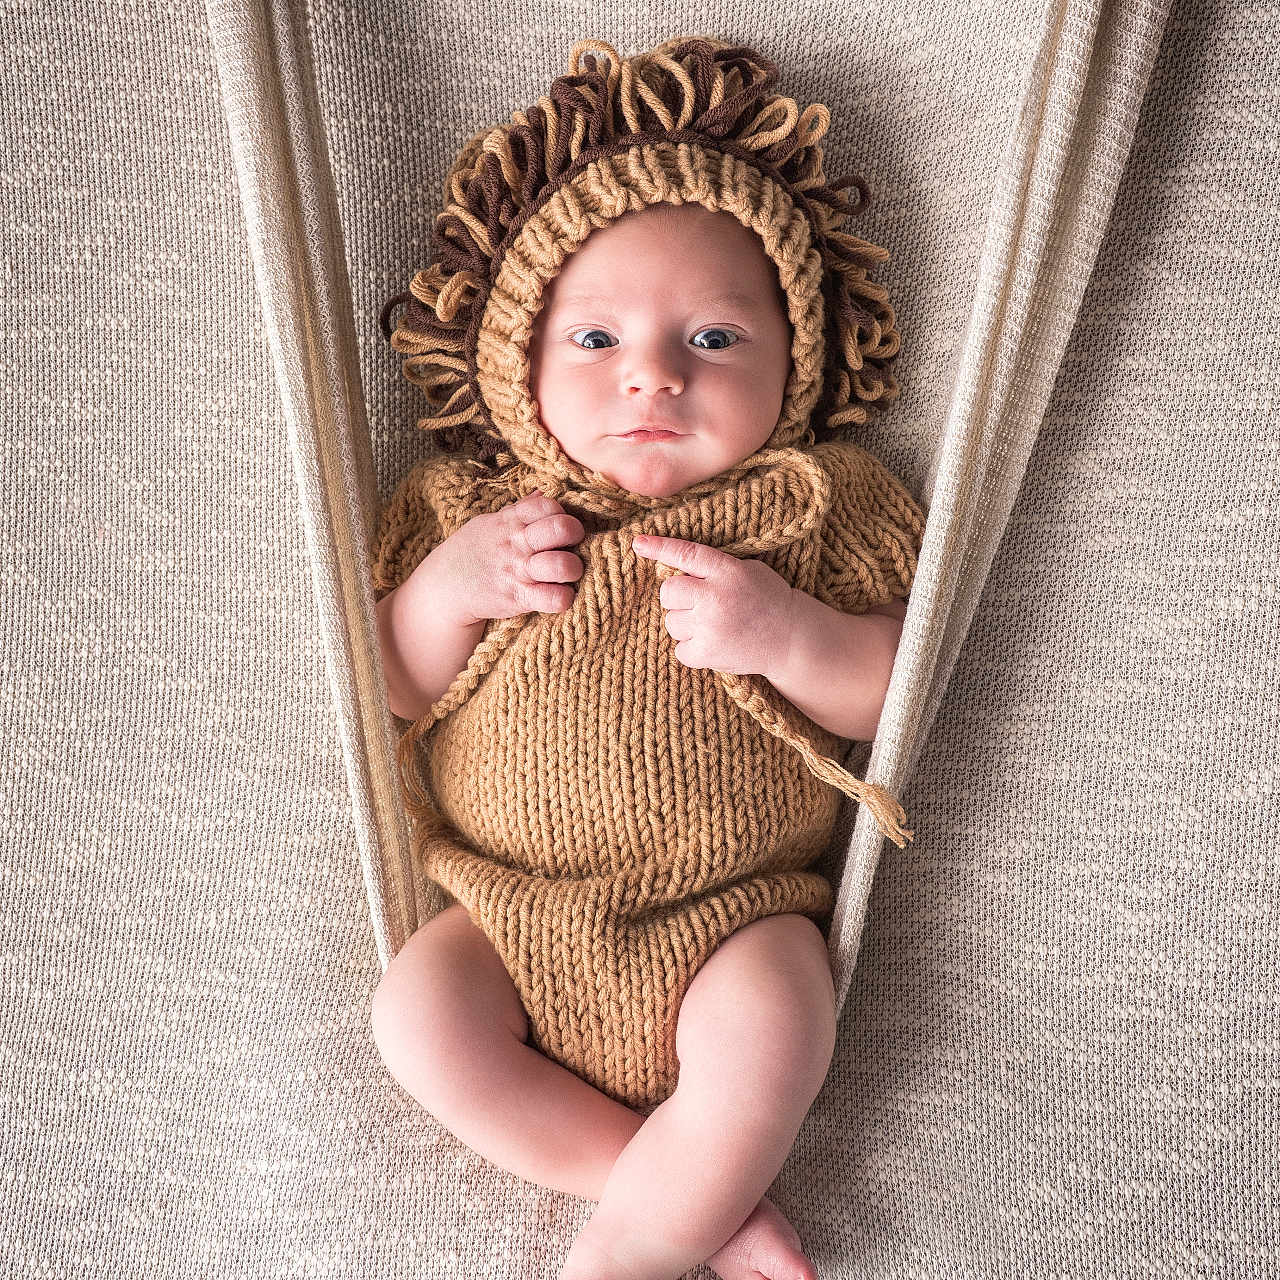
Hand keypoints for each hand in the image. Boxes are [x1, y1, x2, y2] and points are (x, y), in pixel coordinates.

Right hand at [424, 489, 585, 625]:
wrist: (444, 588)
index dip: (561, 513)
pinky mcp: (519, 598)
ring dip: (574, 568)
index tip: (559, 525)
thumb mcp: (489, 524)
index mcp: (510, 521)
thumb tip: (543, 491)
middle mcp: (517, 543)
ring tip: (568, 572)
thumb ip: (519, 510)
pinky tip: (561, 595)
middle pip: (561, 528)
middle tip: (572, 545)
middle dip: (576, 534)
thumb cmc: (472, 552)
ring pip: (562, 565)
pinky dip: (564, 598)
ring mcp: (518, 571)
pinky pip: (553, 598)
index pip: (548, 504)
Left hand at [631, 534, 796, 677]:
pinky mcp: (707, 653)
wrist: (791, 638)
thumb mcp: (748, 570)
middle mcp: (715, 597)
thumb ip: (714, 567)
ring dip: (685, 624)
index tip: (638, 544)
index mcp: (727, 571)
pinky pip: (679, 648)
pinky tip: (712, 643)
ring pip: (671, 621)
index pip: (686, 554)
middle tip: (700, 603)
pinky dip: (692, 648)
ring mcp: (709, 626)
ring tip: (713, 625)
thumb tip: (671, 566)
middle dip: (678, 597)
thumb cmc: (767, 599)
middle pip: (668, 591)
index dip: (659, 547)